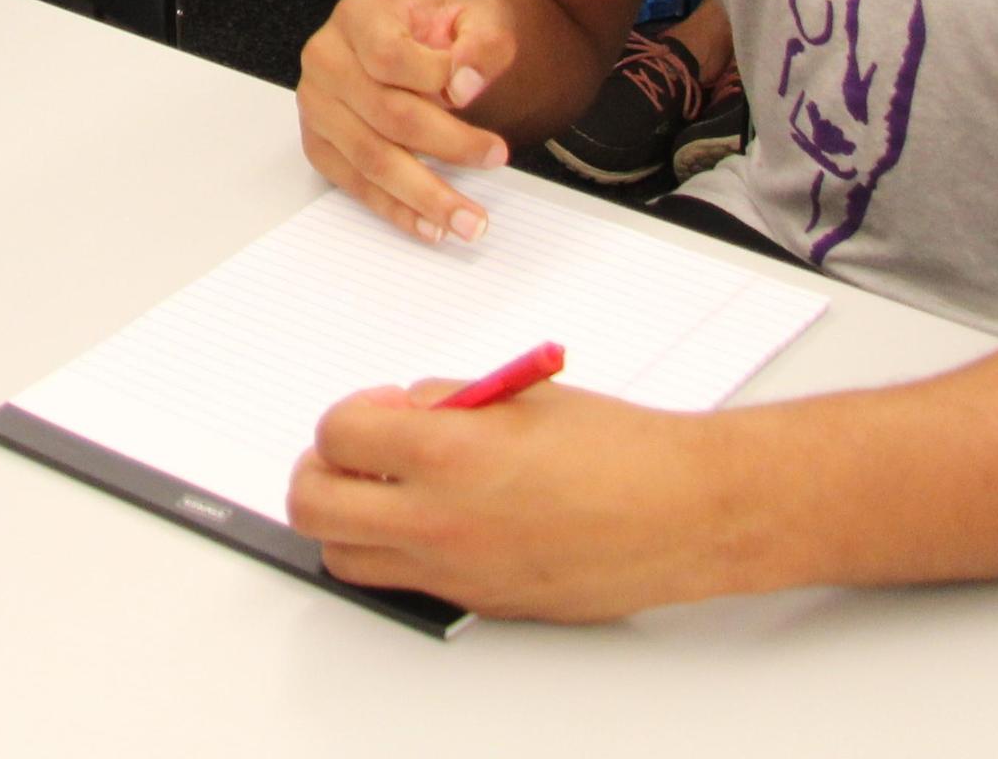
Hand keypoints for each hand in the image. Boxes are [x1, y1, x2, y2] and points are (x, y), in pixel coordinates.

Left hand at [286, 381, 720, 620]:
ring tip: (387, 488)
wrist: (682, 512)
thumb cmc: (619, 450)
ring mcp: (454, 569)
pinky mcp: (476, 600)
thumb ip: (442, 402)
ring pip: (346, 555)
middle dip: (320, 470)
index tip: (373, 410)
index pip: (337, 434)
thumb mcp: (517, 397)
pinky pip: (402, 580)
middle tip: (350, 452)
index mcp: (447, 452)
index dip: (346, 416)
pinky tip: (432, 517)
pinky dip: (396, 549)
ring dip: (348, 517)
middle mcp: (438, 519)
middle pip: (315, 506)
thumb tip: (398, 412)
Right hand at [295, 0, 516, 244]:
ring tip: (469, 221)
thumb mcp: (476, 16)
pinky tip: (430, 226)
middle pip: (385, 113)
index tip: (473, 96)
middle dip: (448, 146)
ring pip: (370, 158)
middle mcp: (326, 59)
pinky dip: (395, 210)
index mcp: (359, 17)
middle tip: (495, 161)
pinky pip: (355, 185)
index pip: (388, 55)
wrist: (414, 41)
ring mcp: (316, 106)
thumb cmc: (442, 32)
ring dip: (424, 195)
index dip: (433, 78)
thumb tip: (464, 85)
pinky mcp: (319, 144)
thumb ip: (482, 42)